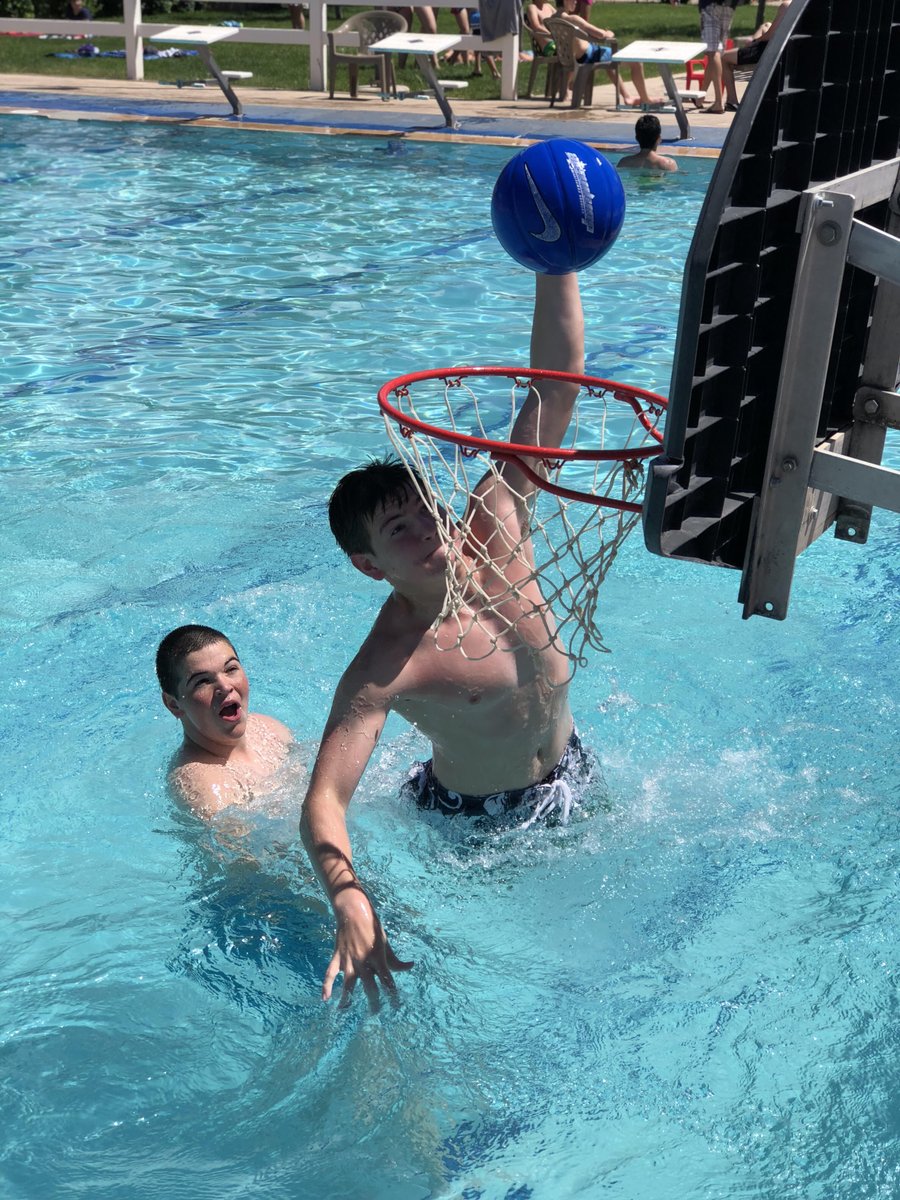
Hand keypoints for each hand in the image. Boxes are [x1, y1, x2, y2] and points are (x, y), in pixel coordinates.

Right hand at [323, 884, 413, 1009]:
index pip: (387, 981)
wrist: (353, 911)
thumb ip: (395, 959)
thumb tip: (410, 966)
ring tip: (345, 1010)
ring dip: (347, 999)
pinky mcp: (338, 956)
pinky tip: (325, 998)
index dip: (392, 995)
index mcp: (378, 957)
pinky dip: (326, 985)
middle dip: (373, 1002)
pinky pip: (330, 973)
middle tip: (374, 1013)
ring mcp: (349, 960)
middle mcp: (364, 961)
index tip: (395, 1007)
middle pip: (369, 987)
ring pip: (348, 984)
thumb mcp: (386, 942)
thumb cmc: (372, 927)